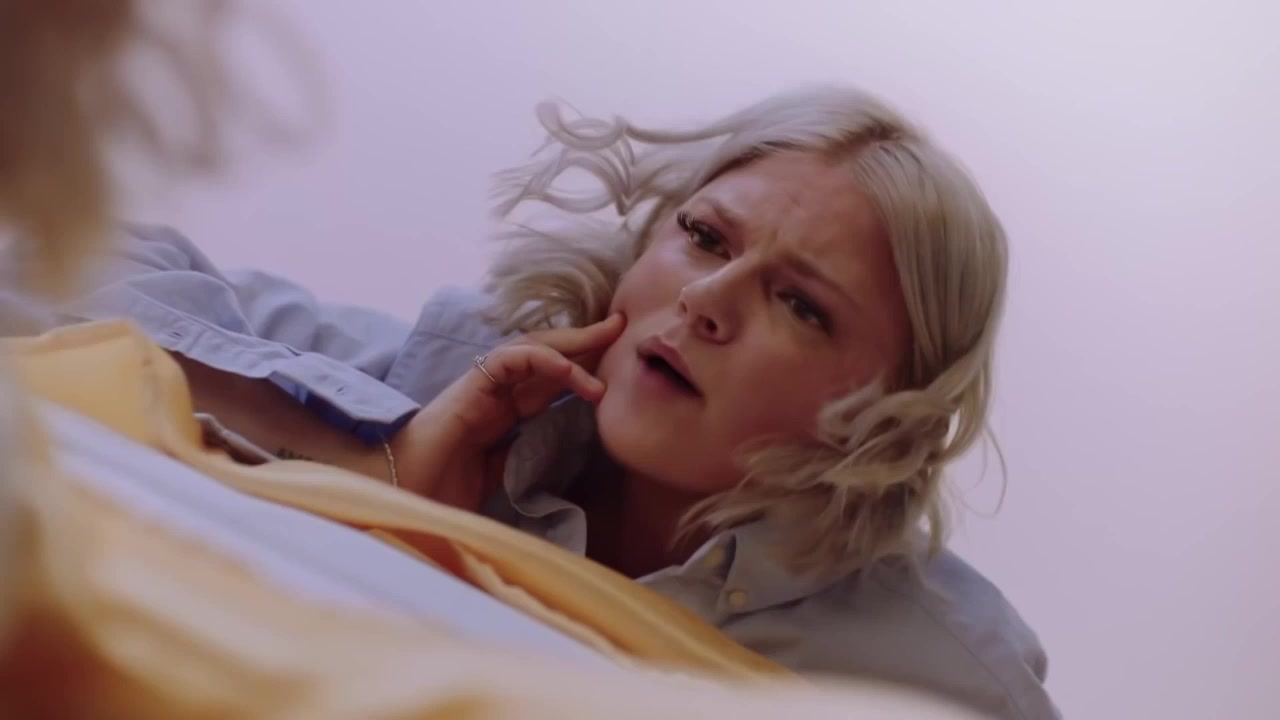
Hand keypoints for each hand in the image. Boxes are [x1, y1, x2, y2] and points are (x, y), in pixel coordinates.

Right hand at [390, 314, 624, 509]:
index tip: (614, 365)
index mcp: (501, 414)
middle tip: (621, 327)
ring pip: (530, 348)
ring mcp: (481, 388)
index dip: (580, 369)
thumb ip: (521, 464)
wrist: (401, 498)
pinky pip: (508, 360)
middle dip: (584, 340)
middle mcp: (494, 394)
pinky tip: (567, 372)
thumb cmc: (437, 493)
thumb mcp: (496, 480)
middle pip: (544, 355)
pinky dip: (541, 359)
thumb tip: (554, 472)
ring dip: (570, 344)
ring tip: (606, 345)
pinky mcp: (470, 387)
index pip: (547, 381)